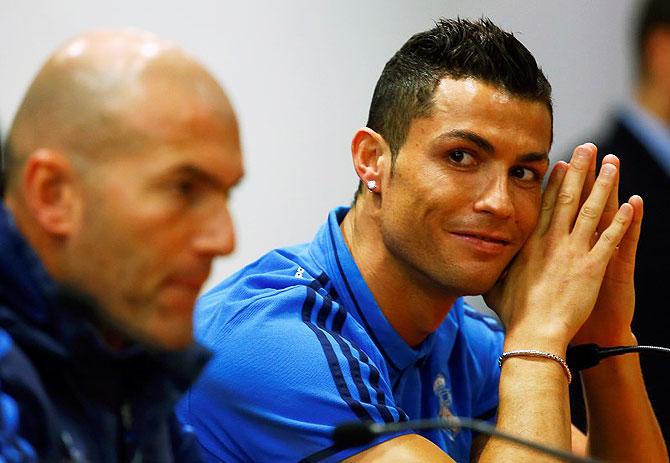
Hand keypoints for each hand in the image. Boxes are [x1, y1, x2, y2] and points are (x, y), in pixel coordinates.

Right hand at [485, 144, 634, 351]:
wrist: (534, 332)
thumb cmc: (513, 313)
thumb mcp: (495, 283)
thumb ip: (493, 266)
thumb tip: (479, 257)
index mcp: (530, 244)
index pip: (544, 205)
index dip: (553, 181)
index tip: (560, 162)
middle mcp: (552, 242)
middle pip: (567, 198)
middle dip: (578, 170)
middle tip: (588, 148)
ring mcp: (573, 253)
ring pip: (591, 211)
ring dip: (603, 186)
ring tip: (612, 165)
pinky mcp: (592, 268)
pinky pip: (610, 240)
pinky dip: (621, 222)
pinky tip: (631, 204)